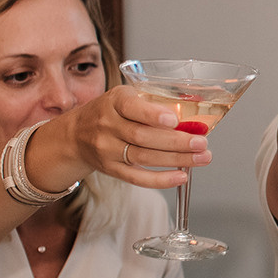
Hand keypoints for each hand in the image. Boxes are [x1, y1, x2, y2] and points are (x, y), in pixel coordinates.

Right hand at [32, 85, 213, 191]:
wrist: (75, 134)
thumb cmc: (110, 112)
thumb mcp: (126, 97)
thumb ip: (154, 102)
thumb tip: (196, 110)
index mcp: (114, 101)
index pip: (131, 107)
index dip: (153, 115)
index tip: (174, 120)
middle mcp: (107, 125)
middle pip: (143, 136)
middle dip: (176, 141)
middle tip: (201, 142)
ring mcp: (107, 149)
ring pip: (144, 157)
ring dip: (177, 160)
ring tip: (202, 158)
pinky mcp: (111, 169)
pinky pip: (136, 177)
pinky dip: (161, 180)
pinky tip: (181, 177)